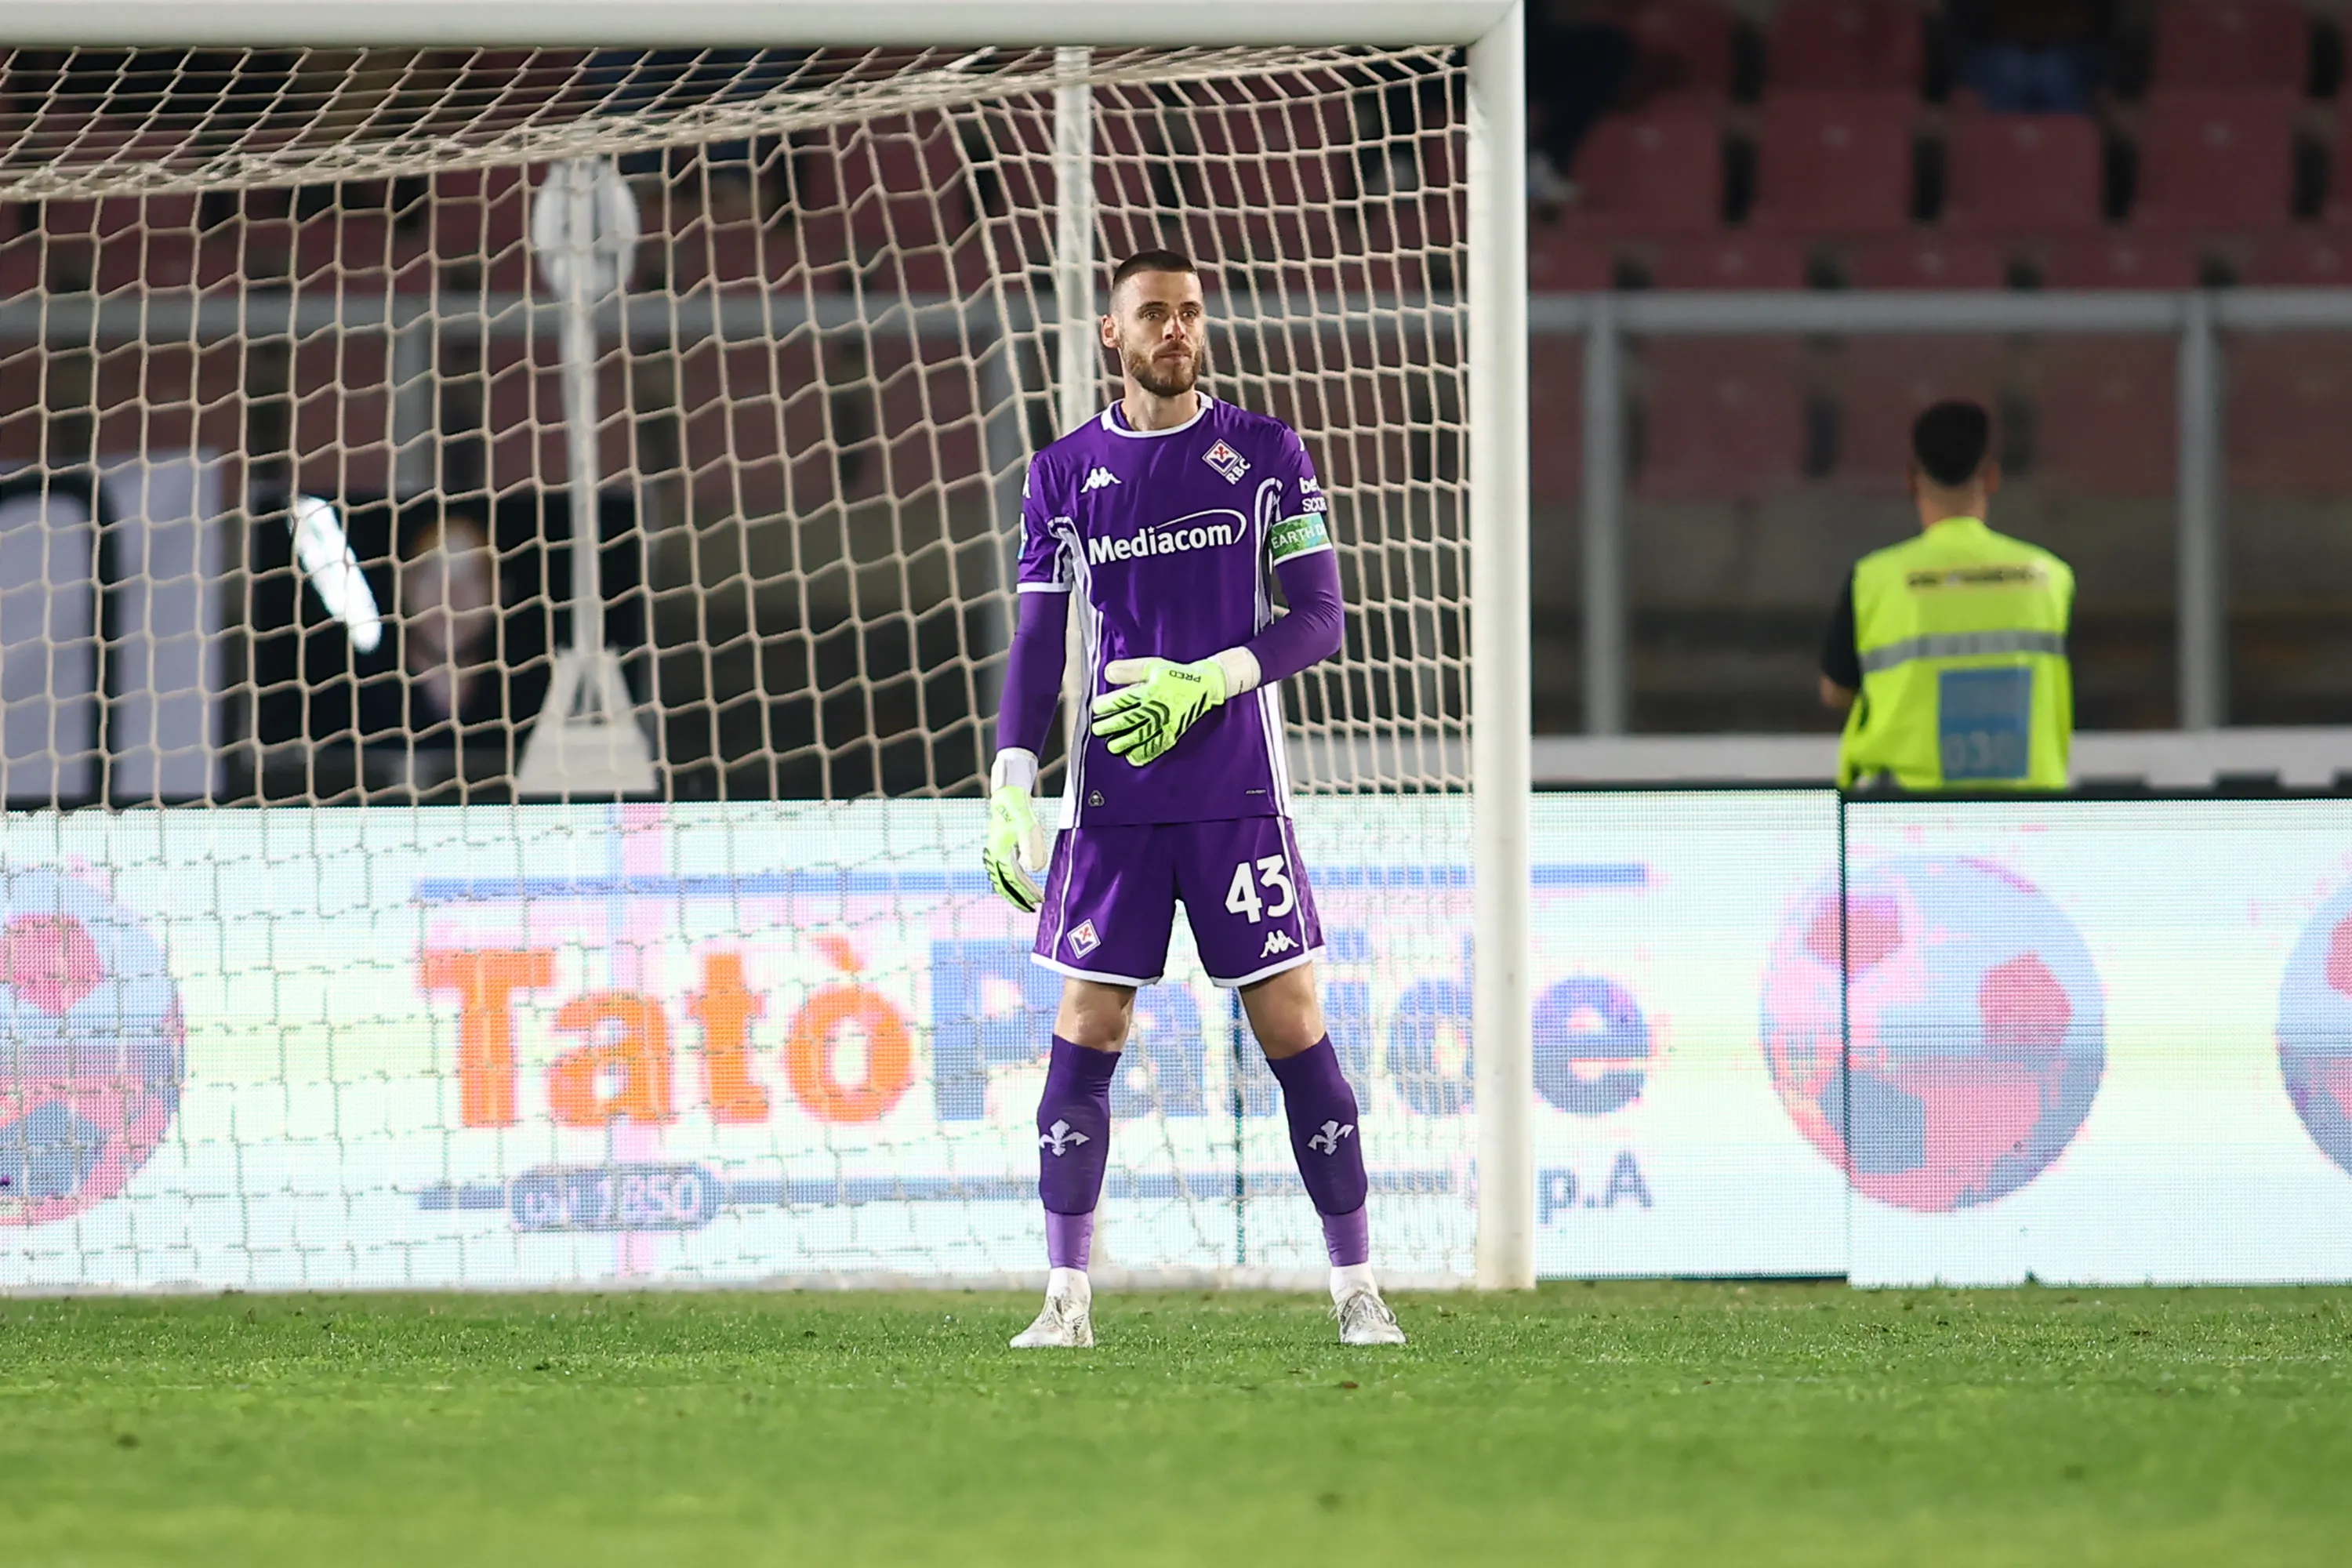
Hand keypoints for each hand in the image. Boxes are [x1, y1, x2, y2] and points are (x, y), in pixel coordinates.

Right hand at [985, 782, 1049, 911]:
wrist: (1007, 791)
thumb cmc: (1017, 805)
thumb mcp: (1027, 824)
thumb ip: (1031, 846)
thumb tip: (1033, 869)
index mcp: (999, 851)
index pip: (1014, 879)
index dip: (1026, 892)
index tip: (1038, 901)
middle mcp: (994, 853)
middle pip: (1004, 884)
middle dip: (1018, 898)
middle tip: (1032, 908)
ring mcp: (995, 851)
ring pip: (1002, 879)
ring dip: (1015, 891)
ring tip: (1028, 899)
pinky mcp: (1000, 847)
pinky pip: (1004, 870)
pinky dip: (1012, 881)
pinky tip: (1022, 882)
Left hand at [1089, 656, 1228, 765]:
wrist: (1205, 686)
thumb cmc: (1176, 674)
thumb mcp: (1152, 666)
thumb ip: (1129, 670)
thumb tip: (1107, 673)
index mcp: (1150, 690)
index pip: (1122, 700)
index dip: (1106, 705)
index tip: (1097, 708)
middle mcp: (1156, 708)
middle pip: (1127, 721)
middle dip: (1109, 727)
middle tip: (1097, 729)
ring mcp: (1165, 723)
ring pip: (1139, 737)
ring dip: (1122, 743)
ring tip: (1111, 746)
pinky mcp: (1173, 733)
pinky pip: (1156, 746)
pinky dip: (1143, 753)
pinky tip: (1132, 756)